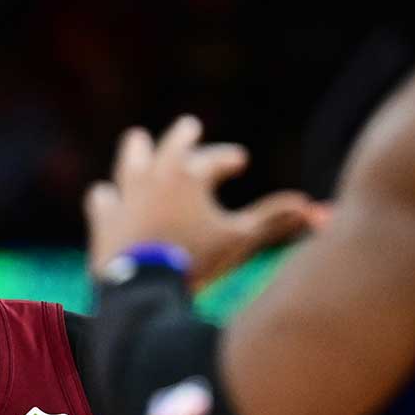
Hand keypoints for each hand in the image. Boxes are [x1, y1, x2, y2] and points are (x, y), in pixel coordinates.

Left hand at [85, 115, 315, 288]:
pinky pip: (102, 199)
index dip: (229, 159)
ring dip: (137, 150)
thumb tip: (312, 206)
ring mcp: (126, 195)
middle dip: (184, 136)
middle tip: (190, 127)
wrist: (146, 286)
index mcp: (190, 175)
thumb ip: (274, 220)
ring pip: (130, 160)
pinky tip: (106, 194)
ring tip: (138, 140)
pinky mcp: (104, 218)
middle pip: (171, 145)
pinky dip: (107, 196)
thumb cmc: (196, 260)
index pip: (215, 159)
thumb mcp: (240, 239)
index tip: (239, 160)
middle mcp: (155, 175)